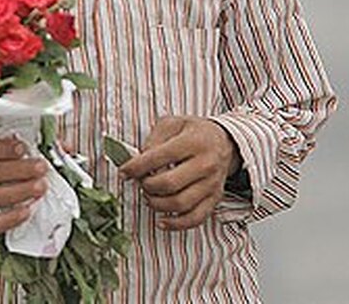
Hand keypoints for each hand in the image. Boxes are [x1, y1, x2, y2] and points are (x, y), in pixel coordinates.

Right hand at [0, 136, 48, 234]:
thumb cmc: (1, 167)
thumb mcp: (11, 152)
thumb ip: (36, 145)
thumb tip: (64, 146)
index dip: (1, 148)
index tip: (22, 148)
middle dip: (19, 169)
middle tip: (42, 167)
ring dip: (19, 191)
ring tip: (41, 187)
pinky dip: (10, 219)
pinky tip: (27, 212)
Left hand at [119, 116, 240, 230]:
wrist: (224, 142)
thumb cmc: (193, 133)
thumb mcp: (172, 124)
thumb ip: (153, 140)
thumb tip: (137, 162)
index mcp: (193, 143)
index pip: (158, 158)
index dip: (136, 167)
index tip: (124, 172)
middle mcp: (206, 164)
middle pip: (169, 184)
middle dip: (147, 186)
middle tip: (141, 182)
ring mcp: (212, 184)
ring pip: (180, 204)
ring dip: (157, 204)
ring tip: (149, 196)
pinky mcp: (215, 199)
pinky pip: (195, 218)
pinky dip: (176, 224)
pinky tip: (162, 221)